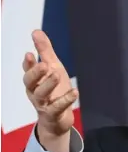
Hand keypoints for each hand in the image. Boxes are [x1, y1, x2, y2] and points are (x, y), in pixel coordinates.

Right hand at [23, 30, 78, 151]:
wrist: (58, 120)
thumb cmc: (53, 91)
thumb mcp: (52, 69)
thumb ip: (44, 51)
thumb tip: (35, 31)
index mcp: (34, 80)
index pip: (28, 70)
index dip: (28, 63)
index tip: (30, 53)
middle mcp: (35, 92)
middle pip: (30, 82)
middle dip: (35, 73)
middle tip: (44, 65)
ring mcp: (43, 104)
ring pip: (41, 94)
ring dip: (48, 84)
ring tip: (56, 74)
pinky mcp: (53, 114)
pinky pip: (57, 107)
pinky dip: (65, 100)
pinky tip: (74, 92)